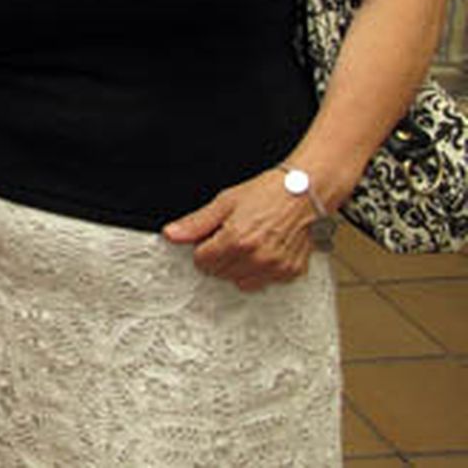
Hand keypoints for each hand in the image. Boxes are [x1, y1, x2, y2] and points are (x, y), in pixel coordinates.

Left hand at [162, 169, 314, 291]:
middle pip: (219, 273)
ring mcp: (275, 268)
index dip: (201, 248)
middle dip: (217, 258)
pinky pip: (264, 283)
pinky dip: (258, 272)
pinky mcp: (290, 272)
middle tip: (229, 237)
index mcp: (236, 240)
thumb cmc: (267, 192)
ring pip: (240, 282)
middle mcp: (257, 257)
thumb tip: (171, 234)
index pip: (202, 262)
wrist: (305, 193)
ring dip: (236, 268)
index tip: (209, 238)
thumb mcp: (225, 202)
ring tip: (245, 245)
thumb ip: (196, 223)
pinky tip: (262, 251)